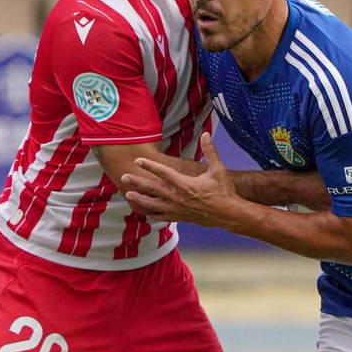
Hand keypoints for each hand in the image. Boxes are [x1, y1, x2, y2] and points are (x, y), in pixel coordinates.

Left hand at [123, 131, 242, 226]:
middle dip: (137, 182)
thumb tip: (206, 134)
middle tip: (124, 176)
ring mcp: (177, 209)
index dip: (149, 165)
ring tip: (128, 194)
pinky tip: (144, 211)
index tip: (137, 160)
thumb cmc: (224, 191)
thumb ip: (210, 151)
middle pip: (152, 189)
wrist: (228, 214)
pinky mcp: (179, 217)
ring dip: (139, 199)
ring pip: (152, 204)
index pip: (163, 173)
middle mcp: (178, 198)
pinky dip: (150, 213)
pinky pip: (160, 216)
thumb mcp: (218, 169)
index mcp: (185, 185)